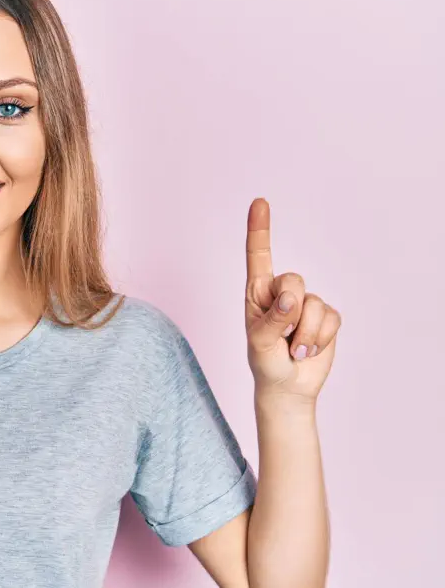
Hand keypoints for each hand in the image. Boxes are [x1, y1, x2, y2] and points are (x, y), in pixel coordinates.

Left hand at [244, 198, 341, 402]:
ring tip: (292, 349)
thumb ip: (272, 320)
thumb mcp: (259, 343)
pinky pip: (331, 320)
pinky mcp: (326, 317)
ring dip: (304, 335)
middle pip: (294, 279)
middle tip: (282, 334)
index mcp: (258, 292)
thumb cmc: (264, 362)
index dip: (259, 229)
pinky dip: (319, 340)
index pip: (258, 256)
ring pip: (314, 305)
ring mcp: (306, 304)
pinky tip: (308, 350)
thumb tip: (290, 300)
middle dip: (290, 310)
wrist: (288, 386)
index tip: (259, 202)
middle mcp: (282, 292)